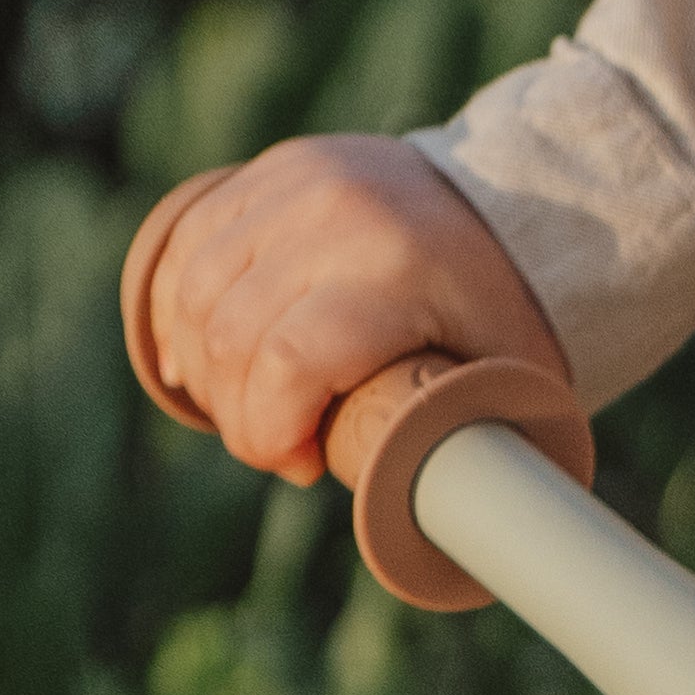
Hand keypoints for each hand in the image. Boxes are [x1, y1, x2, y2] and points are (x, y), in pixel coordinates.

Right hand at [125, 134, 571, 484]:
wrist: (512, 197)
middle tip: (275, 448)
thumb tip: (414, 523)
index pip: (287, 361)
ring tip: (247, 406)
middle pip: (230, 334)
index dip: (269, 432)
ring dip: (203, 368)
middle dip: (236, 415)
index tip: (299, 465)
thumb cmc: (507, 315)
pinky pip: (190, 246)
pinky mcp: (269, 171)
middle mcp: (333, 212)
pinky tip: (198, 356)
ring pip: (195, 291)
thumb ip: (458, 446)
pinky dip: (182, 310)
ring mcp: (293, 182)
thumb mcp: (506, 381)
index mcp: (396, 268)